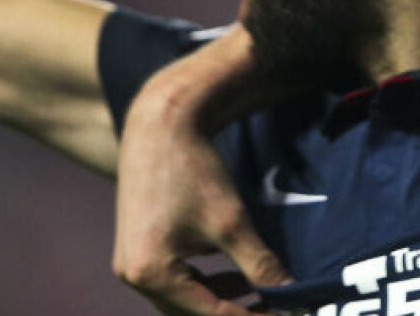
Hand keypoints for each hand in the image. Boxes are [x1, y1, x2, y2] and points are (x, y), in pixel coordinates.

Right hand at [112, 52, 290, 315]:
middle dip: (232, 310)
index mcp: (150, 274)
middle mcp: (132, 274)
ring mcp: (129, 260)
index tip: (281, 313)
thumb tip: (289, 294)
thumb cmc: (193, 170)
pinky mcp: (135, 245)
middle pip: (188, 311)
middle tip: (270, 307)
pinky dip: (203, 279)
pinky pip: (172, 277)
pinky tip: (232, 271)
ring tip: (256, 289)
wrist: (161, 123)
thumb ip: (259, 266)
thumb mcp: (232, 222)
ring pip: (180, 297)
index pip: (208, 313)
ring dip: (218, 296)